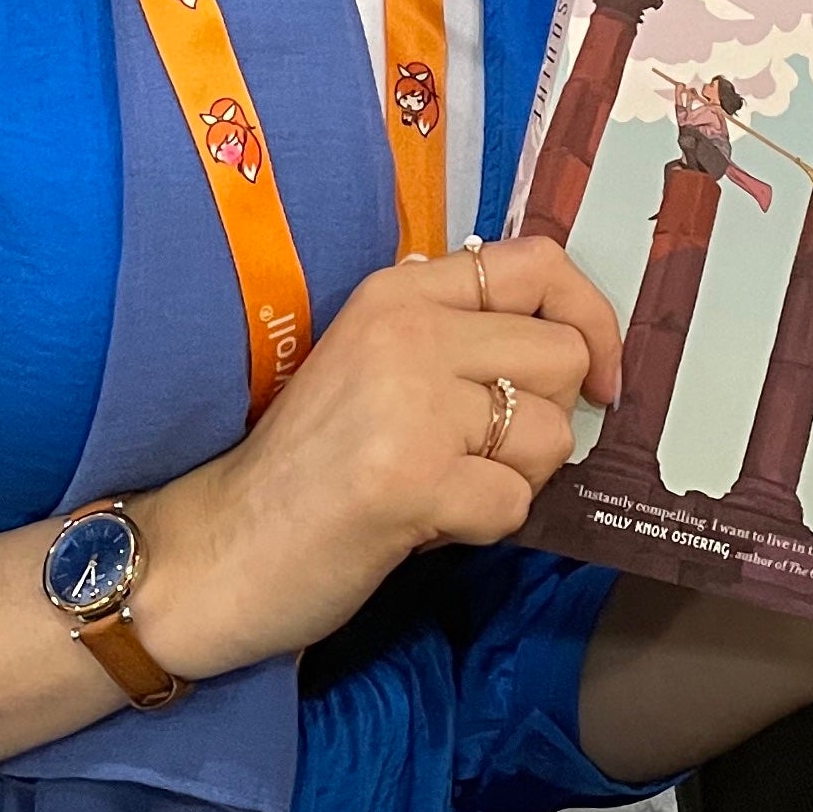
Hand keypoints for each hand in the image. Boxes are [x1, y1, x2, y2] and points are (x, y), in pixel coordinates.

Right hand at [141, 237, 622, 678]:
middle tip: (483, 456)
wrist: (218, 548)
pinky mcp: (410, 481)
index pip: (538, 263)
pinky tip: (425, 525)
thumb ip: (457, 336)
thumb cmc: (309, 465)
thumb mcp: (376, 362)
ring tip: (444, 490)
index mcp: (399, 291)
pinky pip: (514, 504)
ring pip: (548, 434)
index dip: (590, 317)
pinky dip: (484, 529)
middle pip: (562, 356)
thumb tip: (575, 348)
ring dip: (514, 481)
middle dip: (545, 420)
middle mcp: (406, 330)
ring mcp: (407, 403)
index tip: (594, 375)